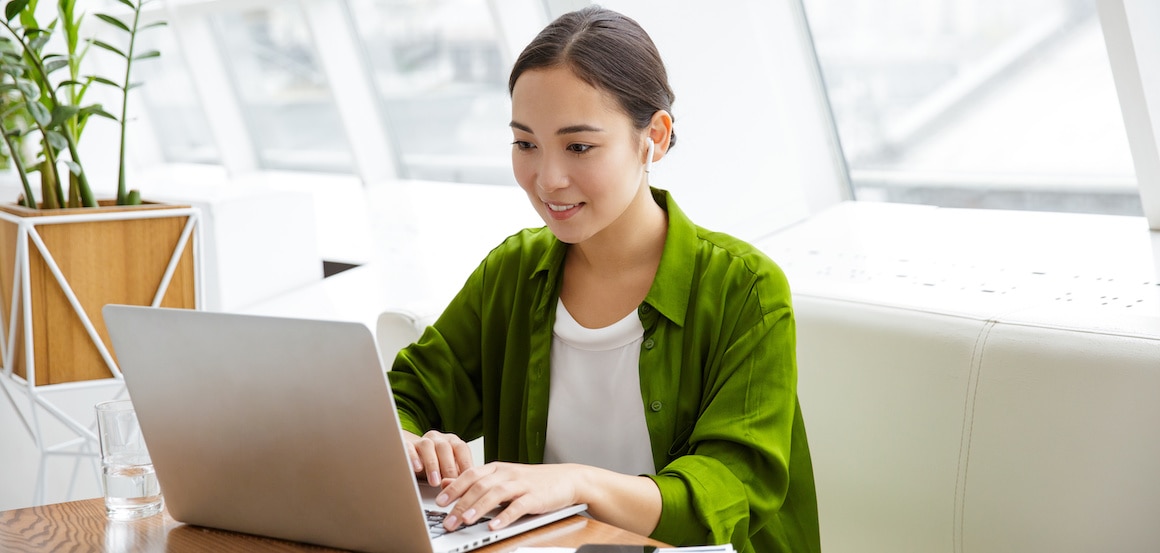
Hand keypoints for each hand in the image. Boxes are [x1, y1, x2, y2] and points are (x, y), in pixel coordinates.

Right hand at [402, 430, 473, 485]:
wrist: (413, 459)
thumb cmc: (436, 466)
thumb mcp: (448, 470)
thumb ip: (456, 476)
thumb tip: (464, 490)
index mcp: (451, 441)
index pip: (461, 448)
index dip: (465, 463)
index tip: (467, 479)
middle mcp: (437, 439)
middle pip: (444, 447)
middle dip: (448, 467)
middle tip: (449, 483)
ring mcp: (421, 440)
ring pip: (427, 446)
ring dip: (432, 464)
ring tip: (434, 482)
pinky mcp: (406, 445)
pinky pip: (409, 448)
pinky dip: (413, 458)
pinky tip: (417, 468)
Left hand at [434, 462, 580, 532]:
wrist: (567, 479)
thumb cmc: (534, 481)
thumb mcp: (503, 477)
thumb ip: (478, 480)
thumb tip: (448, 482)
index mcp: (497, 468)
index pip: (471, 474)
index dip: (454, 487)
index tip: (439, 502)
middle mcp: (507, 473)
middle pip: (480, 486)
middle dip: (461, 503)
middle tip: (448, 520)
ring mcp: (522, 484)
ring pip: (496, 494)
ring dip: (478, 508)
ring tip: (465, 521)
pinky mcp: (536, 497)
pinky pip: (518, 506)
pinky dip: (505, 516)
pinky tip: (494, 525)